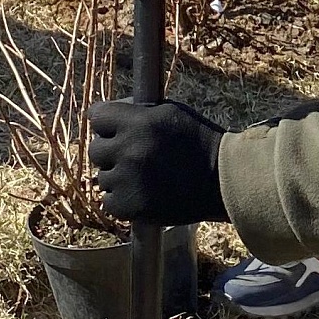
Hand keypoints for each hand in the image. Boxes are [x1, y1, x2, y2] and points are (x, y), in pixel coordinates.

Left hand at [89, 100, 225, 224]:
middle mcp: (129, 150)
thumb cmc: (198, 142)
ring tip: (144, 179)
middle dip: (111, 152)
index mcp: (139, 123)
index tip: (116, 130)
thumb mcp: (170, 112)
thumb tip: (109, 112)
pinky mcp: (130, 207)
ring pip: (102, 178)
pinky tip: (142, 195)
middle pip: (95, 150)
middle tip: (134, 157)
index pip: (96, 116)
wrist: (223, 182)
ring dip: (118, 178)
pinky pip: (109, 202)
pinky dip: (122, 201)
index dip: (107, 123)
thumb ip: (138, 111)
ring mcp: (128, 180)